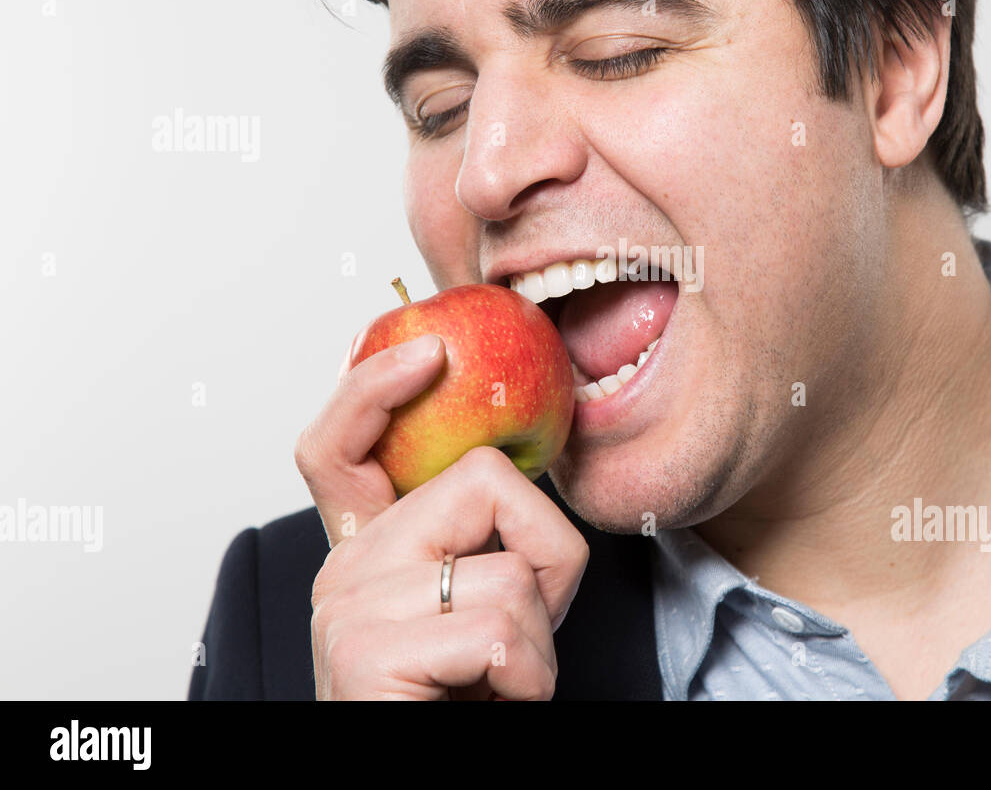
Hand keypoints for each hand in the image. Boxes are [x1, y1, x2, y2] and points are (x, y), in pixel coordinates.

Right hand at [294, 333, 588, 698]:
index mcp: (365, 550)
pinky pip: (502, 631)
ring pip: (509, 570)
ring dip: (542, 639)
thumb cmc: (461, 702)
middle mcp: (344, 570)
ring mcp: (351, 610)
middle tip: (523, 625)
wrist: (422, 775)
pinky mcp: (371, 656)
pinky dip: (530, 677)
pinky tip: (494, 703)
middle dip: (542, 550)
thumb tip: (522, 468)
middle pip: (480, 481)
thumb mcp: (474, 607)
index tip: (427, 352)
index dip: (375, 388)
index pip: (339, 444)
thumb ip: (477, 542)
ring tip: (500, 680)